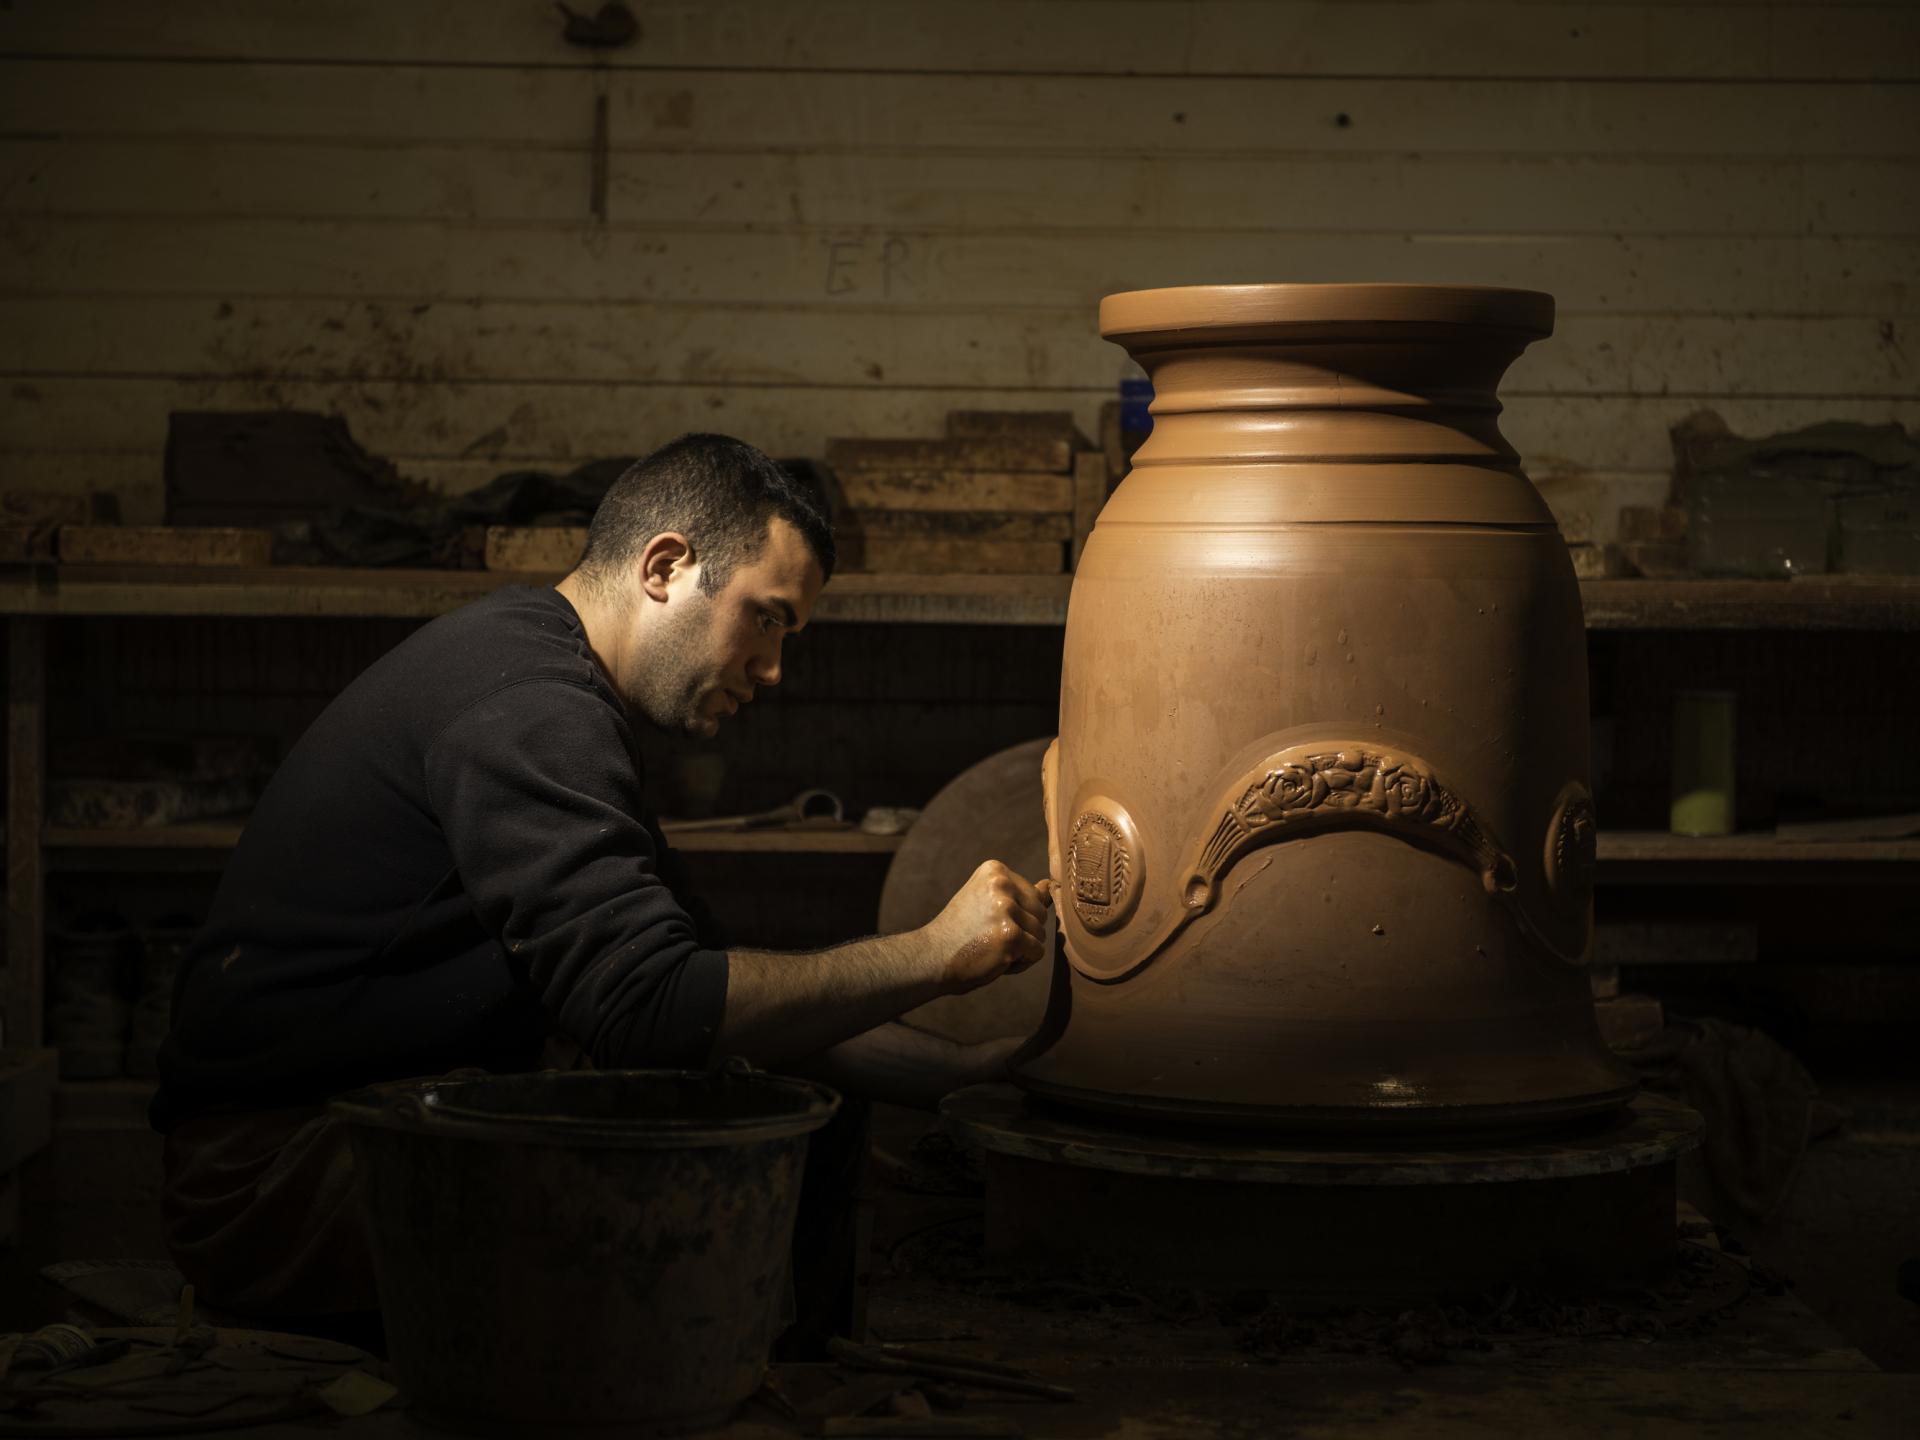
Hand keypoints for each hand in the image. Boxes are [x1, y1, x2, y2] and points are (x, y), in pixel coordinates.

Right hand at [924, 861, 1052, 994]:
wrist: (930, 957)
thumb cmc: (961, 932)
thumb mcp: (988, 904)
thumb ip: (1020, 895)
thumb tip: (1049, 886)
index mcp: (995, 870)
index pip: (1033, 895)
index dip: (1016, 917)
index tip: (986, 921)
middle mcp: (1001, 883)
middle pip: (1041, 913)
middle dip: (1022, 932)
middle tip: (988, 937)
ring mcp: (1006, 908)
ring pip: (1040, 934)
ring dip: (1021, 948)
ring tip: (991, 948)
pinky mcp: (1010, 935)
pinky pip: (1037, 952)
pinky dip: (1021, 963)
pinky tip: (995, 959)